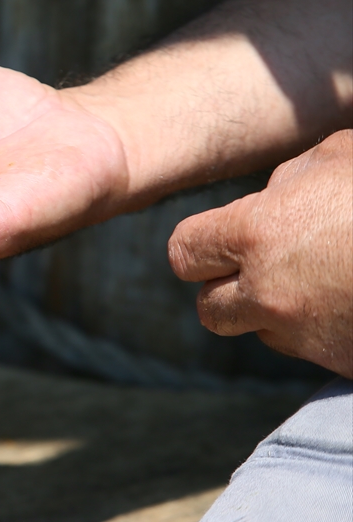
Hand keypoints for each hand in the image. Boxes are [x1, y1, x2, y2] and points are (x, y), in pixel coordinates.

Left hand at [169, 130, 352, 377]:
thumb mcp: (341, 157)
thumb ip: (292, 178)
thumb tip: (270, 196)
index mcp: (257, 235)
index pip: (185, 253)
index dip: (203, 246)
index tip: (226, 238)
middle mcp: (271, 293)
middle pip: (209, 310)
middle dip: (229, 290)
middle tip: (265, 268)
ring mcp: (310, 337)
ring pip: (265, 335)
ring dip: (280, 313)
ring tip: (328, 280)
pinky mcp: (345, 363)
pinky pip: (318, 353)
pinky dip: (329, 333)